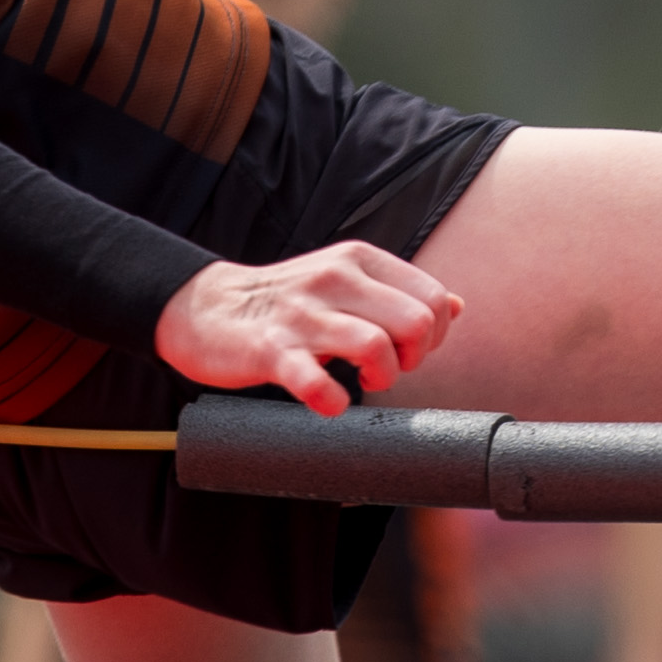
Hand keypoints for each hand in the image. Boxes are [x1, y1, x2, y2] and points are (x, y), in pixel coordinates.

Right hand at [152, 243, 461, 413]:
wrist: (207, 308)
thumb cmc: (286, 302)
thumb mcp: (346, 281)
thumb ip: (398, 292)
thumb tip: (454, 306)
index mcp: (358, 260)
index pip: (431, 297)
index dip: (432, 336)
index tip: (405, 350)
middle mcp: (334, 279)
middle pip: (414, 322)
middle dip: (413, 358)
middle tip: (386, 368)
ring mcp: (302, 314)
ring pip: (375, 347)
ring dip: (381, 377)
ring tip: (362, 380)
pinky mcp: (271, 349)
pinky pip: (315, 382)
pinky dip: (331, 401)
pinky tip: (329, 401)